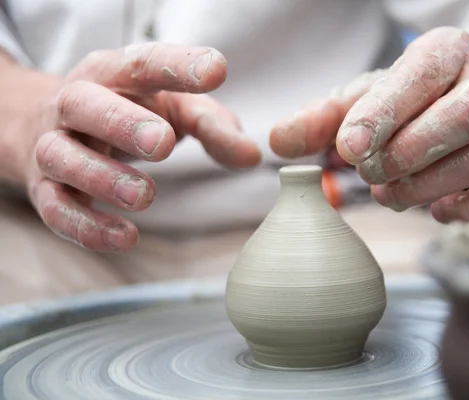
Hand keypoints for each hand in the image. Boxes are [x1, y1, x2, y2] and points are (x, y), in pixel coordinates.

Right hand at [18, 43, 259, 250]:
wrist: (45, 127)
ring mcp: (52, 146)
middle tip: (162, 144)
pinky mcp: (44, 189)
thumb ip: (212, 125)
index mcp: (112, 74)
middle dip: (122, 123)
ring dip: (103, 177)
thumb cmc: (125, 113)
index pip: (141, 63)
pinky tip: (127, 237)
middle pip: (85, 105)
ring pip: (63, 158)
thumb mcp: (170, 108)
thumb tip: (252, 156)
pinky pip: (56, 209)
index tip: (216, 72)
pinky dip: (88, 226)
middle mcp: (74, 104)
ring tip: (145, 196)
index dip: (177, 66)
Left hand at [270, 27, 468, 222]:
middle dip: (405, 157)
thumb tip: (277, 141)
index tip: (347, 150)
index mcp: (445, 53)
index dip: (381, 116)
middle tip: (371, 175)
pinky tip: (437, 210)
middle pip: (457, 120)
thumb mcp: (366, 99)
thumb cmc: (413, 103)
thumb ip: (322, 118)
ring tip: (391, 194)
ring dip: (427, 187)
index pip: (417, 79)